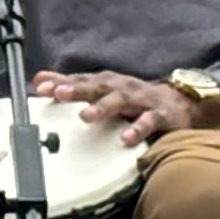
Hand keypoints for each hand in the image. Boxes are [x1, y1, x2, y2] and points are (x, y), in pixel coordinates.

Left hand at [35, 69, 199, 142]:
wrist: (181, 102)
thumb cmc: (134, 98)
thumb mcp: (103, 90)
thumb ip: (71, 86)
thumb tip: (38, 80)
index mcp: (107, 83)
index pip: (81, 80)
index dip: (61, 82)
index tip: (41, 86)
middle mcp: (122, 88)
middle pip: (98, 86)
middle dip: (77, 89)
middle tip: (59, 93)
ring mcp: (142, 100)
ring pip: (121, 101)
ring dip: (103, 107)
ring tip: (86, 116)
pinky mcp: (161, 115)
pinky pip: (149, 122)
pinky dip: (137, 129)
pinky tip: (126, 138)